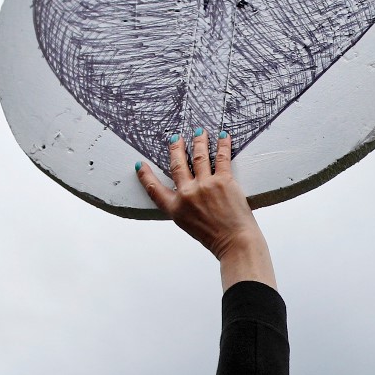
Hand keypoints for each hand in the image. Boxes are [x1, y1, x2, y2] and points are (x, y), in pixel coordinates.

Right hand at [137, 130, 274, 286]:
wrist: (235, 242)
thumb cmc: (214, 237)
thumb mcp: (188, 224)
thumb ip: (184, 206)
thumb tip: (185, 188)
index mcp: (176, 208)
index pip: (154, 189)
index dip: (145, 176)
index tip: (139, 164)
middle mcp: (187, 194)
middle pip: (177, 164)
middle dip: (176, 148)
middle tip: (176, 138)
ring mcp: (205, 185)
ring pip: (199, 156)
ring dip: (198, 141)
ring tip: (199, 132)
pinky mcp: (223, 181)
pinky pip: (222, 157)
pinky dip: (223, 145)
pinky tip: (223, 136)